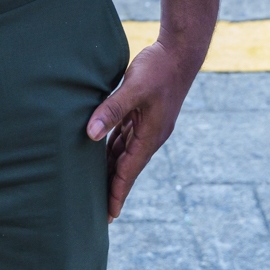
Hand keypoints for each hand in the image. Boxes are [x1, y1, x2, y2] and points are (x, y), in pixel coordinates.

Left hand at [87, 40, 195, 219]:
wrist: (179, 53)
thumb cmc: (157, 69)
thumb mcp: (133, 88)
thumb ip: (112, 110)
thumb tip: (90, 134)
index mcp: (150, 136)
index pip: (128, 172)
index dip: (116, 193)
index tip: (108, 216)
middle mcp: (149, 136)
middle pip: (126, 168)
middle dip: (112, 188)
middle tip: (95, 210)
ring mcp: (147, 126)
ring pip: (124, 154)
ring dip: (111, 169)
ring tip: (93, 186)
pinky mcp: (143, 115)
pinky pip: (125, 138)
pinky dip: (113, 148)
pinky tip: (100, 152)